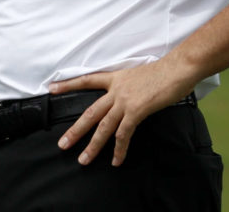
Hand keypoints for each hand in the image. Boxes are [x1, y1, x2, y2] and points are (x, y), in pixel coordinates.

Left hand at [49, 61, 192, 166]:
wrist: (177, 68)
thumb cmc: (163, 71)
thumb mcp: (139, 75)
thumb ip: (129, 86)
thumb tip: (129, 96)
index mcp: (115, 78)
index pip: (87, 80)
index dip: (68, 84)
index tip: (51, 88)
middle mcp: (115, 90)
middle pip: (89, 112)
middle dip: (75, 130)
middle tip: (62, 144)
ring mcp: (124, 101)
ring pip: (103, 127)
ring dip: (93, 146)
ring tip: (83, 160)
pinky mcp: (136, 111)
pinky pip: (124, 134)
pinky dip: (119, 149)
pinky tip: (116, 161)